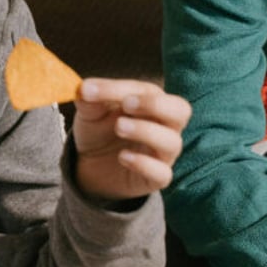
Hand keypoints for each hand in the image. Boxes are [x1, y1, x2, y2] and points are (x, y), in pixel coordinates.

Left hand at [73, 78, 191, 200]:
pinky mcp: (156, 178)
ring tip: (119, 127)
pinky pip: (162, 173)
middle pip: (181, 111)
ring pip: (173, 142)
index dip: (121, 89)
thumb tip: (84, 88)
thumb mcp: (91, 112)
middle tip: (127, 104)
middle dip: (157, 105)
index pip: (148, 91)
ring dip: (147, 132)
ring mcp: (163, 153)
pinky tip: (122, 156)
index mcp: (154, 102)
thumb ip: (90, 99)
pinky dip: (144, 164)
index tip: (91, 90)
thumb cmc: (100, 131)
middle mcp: (166, 126)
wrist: (90, 166)